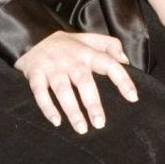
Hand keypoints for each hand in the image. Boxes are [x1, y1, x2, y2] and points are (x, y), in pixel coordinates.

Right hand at [15, 31, 136, 132]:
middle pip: (83, 81)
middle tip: (100, 123)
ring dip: (72, 110)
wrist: (32, 35)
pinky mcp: (35, 74)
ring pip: (62, 90)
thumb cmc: (66, 43)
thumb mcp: (89, 39)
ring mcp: (52, 67)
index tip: (133, 97)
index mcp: (86, 53)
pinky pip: (40, 92)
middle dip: (92, 103)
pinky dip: (47, 107)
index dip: (122, 79)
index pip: (109, 64)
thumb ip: (110, 45)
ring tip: (81, 128)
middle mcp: (70, 60)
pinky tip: (56, 121)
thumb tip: (126, 60)